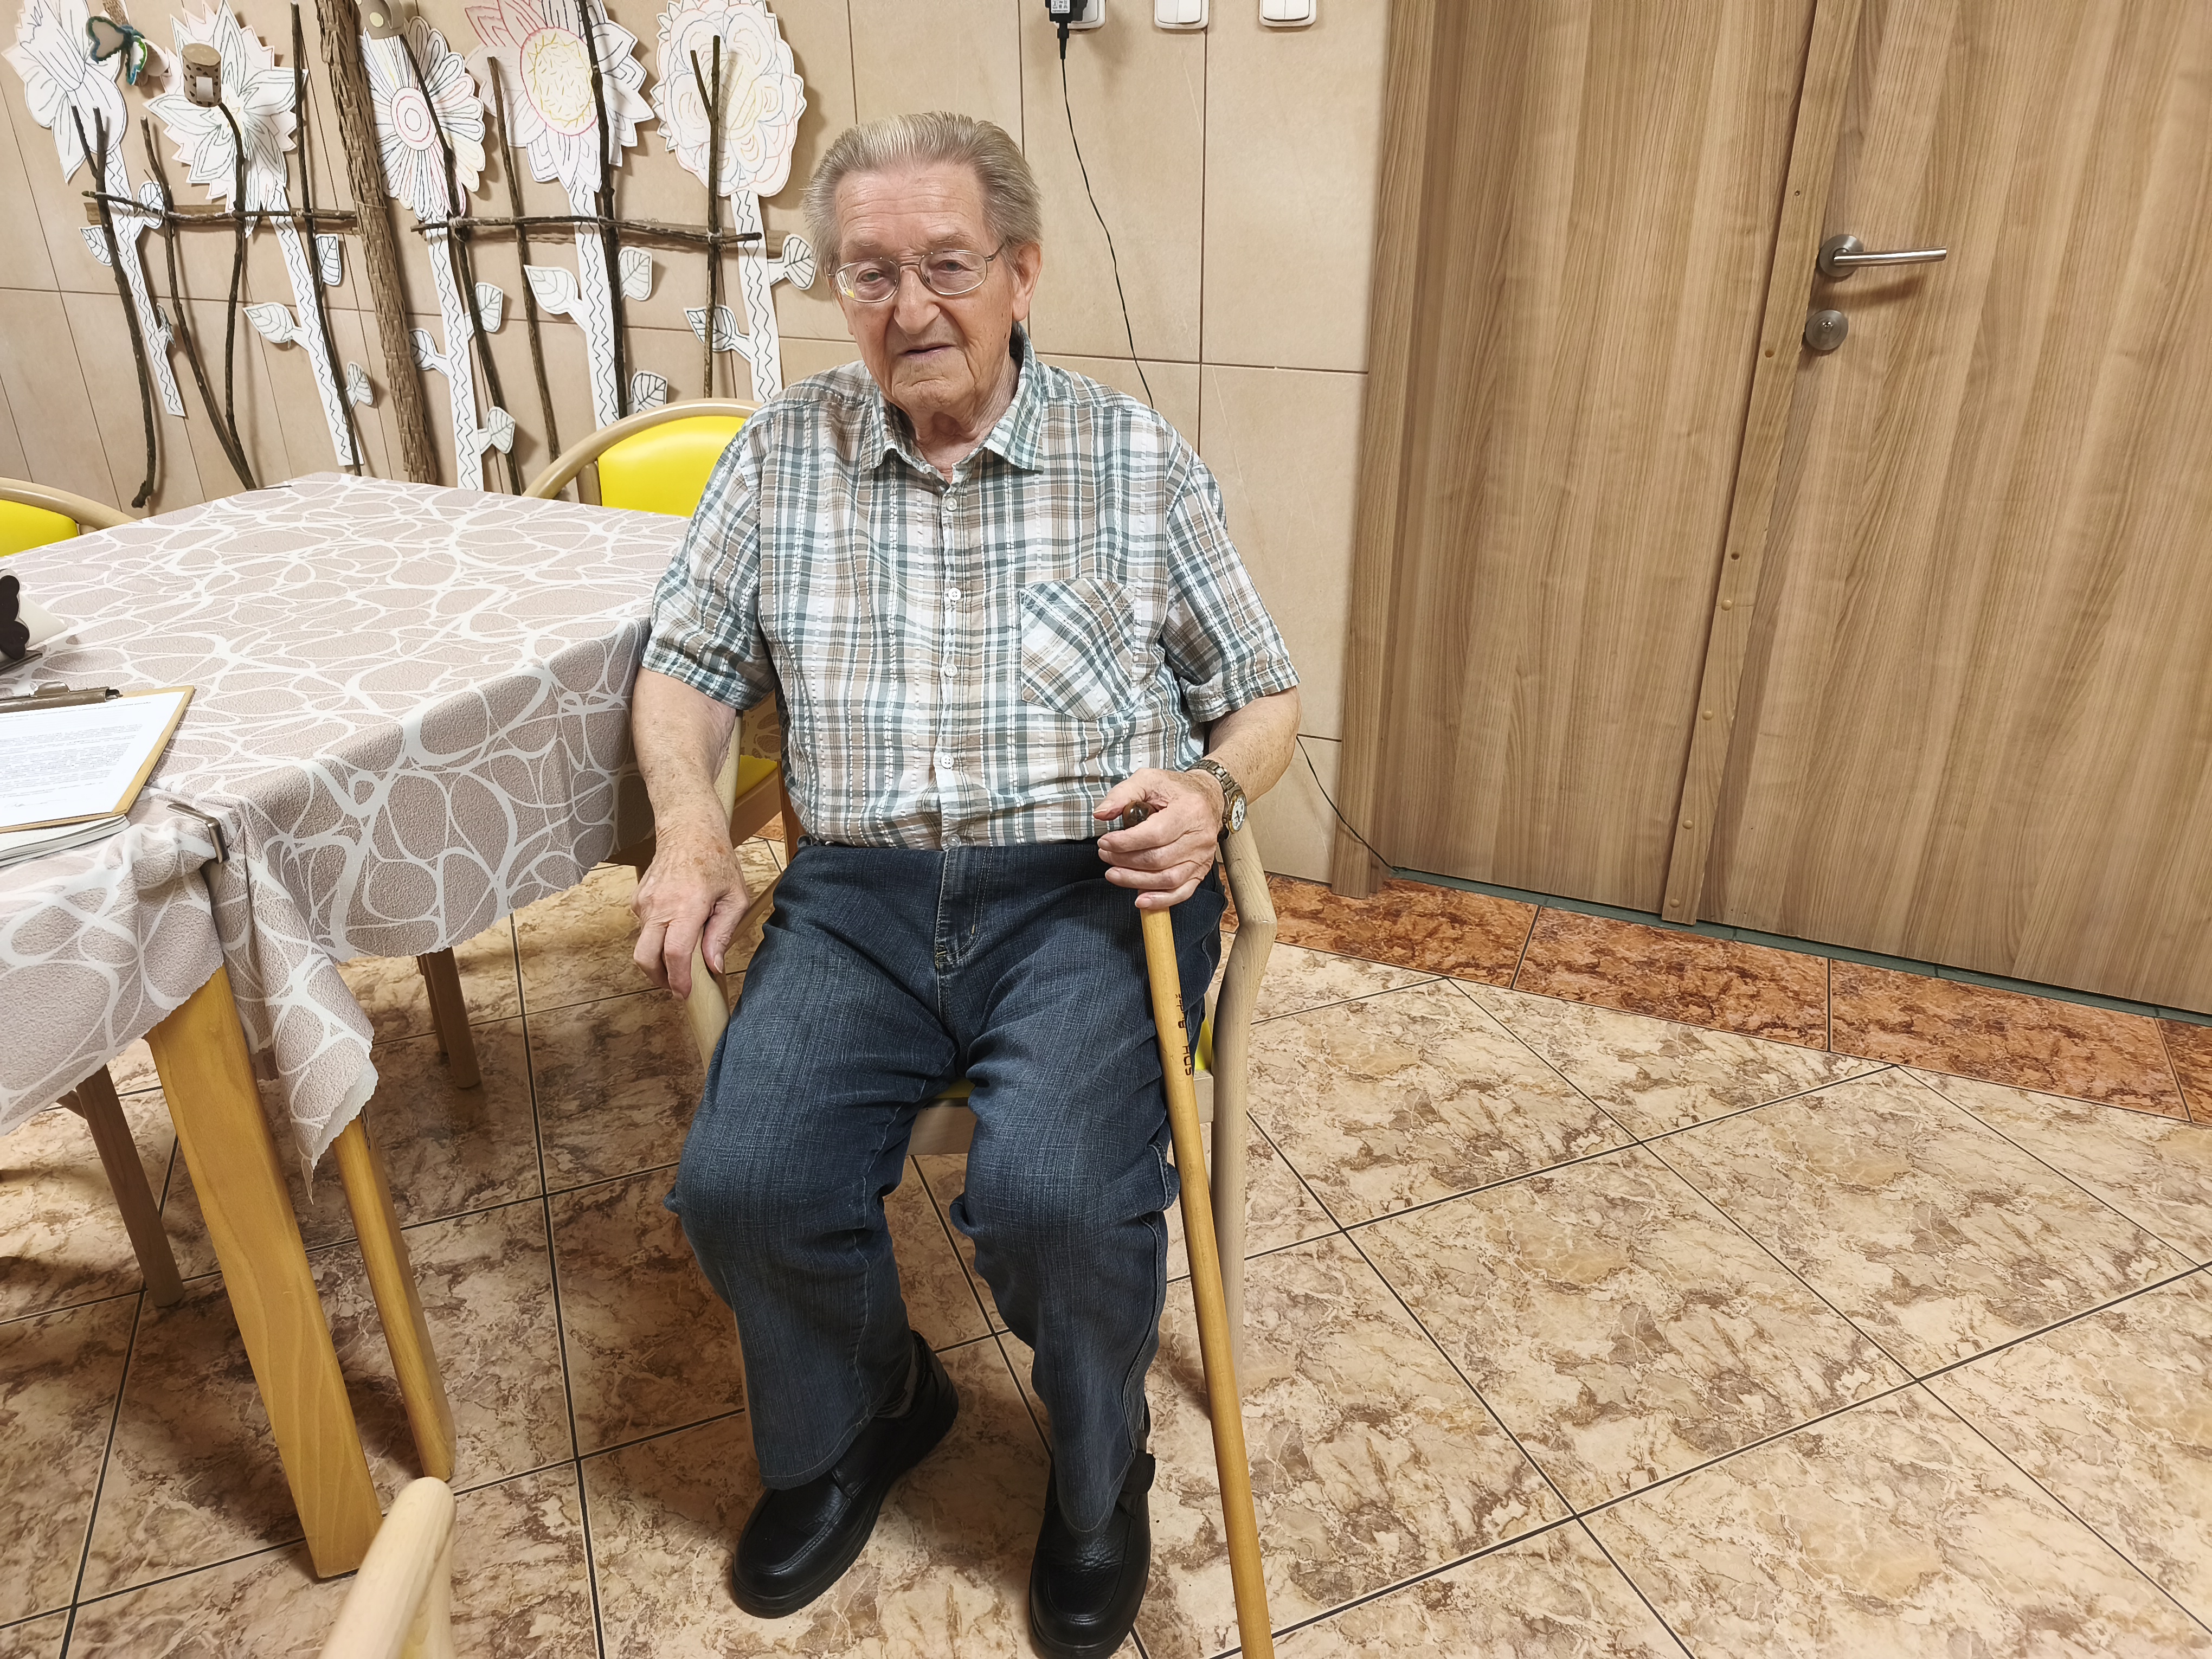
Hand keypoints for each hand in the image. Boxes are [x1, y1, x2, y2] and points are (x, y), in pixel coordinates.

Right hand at [632, 819, 752, 996]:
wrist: (688, 831)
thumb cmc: (717, 861)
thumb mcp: (734, 898)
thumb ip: (722, 933)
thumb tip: (713, 966)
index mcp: (686, 905)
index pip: (675, 953)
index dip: (678, 979)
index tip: (684, 993)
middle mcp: (658, 905)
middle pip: (645, 957)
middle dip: (659, 979)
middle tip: (677, 985)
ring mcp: (643, 903)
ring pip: (643, 945)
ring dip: (659, 958)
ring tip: (682, 953)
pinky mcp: (637, 901)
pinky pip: (644, 929)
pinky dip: (657, 938)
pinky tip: (675, 928)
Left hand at [1093, 767, 1222, 910]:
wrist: (1208, 797)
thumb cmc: (1175, 790)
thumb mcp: (1148, 780)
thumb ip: (1122, 794)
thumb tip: (1101, 814)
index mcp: (1189, 810)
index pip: (1155, 833)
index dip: (1126, 842)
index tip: (1105, 842)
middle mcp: (1200, 836)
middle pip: (1159, 859)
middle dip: (1126, 861)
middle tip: (1105, 856)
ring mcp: (1202, 856)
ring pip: (1168, 879)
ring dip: (1136, 881)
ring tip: (1114, 874)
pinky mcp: (1200, 870)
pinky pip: (1182, 892)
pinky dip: (1160, 900)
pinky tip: (1140, 899)